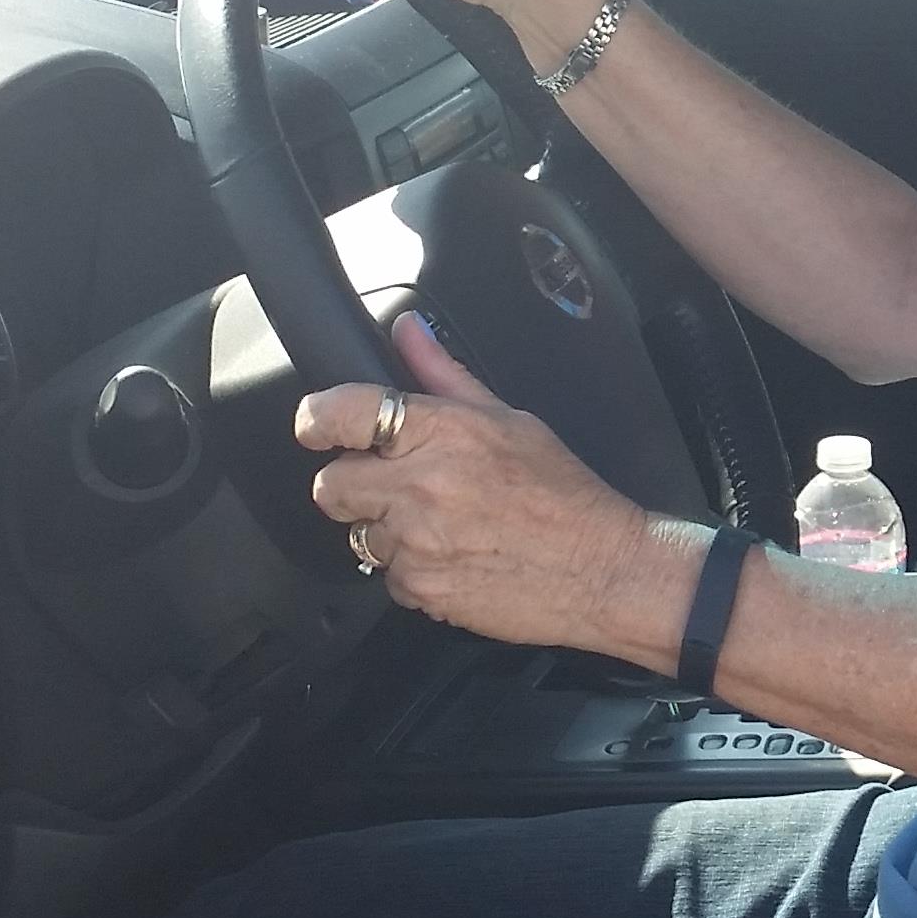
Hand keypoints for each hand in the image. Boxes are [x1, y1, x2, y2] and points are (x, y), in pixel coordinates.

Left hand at [298, 314, 691, 653]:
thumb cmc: (562, 494)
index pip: (341, 413)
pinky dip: (412, 572)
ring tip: (439, 528)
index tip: (316, 427)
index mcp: (442, 431)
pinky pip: (387, 578)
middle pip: (330, 485)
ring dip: (386, 533)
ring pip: (358, 535)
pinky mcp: (419, 587)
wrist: (600, 569)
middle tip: (393, 489)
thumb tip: (407, 330)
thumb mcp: (509, 418)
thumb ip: (444, 375)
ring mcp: (416, 540)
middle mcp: (420, 484)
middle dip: (353, 487)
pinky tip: (453, 559)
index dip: (318, 420)